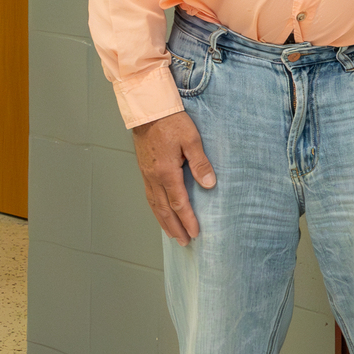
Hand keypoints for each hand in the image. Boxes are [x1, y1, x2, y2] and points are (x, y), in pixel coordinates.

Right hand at [131, 111, 214, 244]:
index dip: (187, 220)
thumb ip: (200, 163)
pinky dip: (156, 209)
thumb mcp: (192, 139)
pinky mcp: (144, 170)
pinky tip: (161, 213)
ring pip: (154, 205)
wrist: (149, 110)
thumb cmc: (172, 121)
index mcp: (166, 172)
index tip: (195, 233)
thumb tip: (210, 185)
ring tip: (173, 234)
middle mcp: (153, 177)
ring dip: (163, 222)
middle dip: (175, 228)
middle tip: (185, 242)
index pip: (178, 203)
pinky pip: (149, 196)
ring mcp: (146, 174)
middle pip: (164, 210)